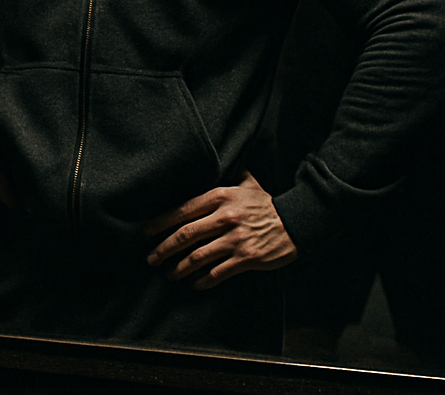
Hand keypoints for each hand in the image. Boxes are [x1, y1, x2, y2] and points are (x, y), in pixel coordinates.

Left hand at [143, 170, 296, 289]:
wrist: (297, 222)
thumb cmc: (267, 204)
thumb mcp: (247, 183)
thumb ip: (228, 175)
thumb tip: (215, 161)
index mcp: (220, 197)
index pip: (182, 210)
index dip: (160, 223)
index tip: (146, 232)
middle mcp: (225, 217)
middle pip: (185, 235)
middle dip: (164, 248)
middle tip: (151, 258)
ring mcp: (236, 239)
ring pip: (198, 256)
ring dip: (179, 268)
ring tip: (169, 274)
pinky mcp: (247, 258)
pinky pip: (217, 273)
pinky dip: (202, 280)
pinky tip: (193, 283)